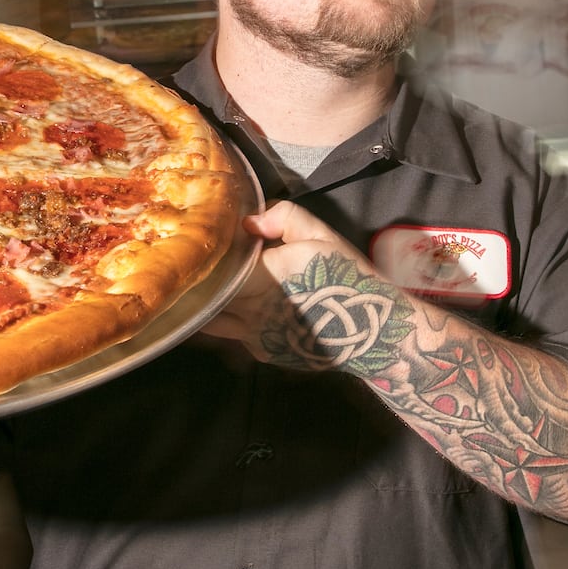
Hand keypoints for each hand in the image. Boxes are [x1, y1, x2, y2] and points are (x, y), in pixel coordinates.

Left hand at [201, 203, 402, 372]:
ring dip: (207, 303)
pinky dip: (227, 320)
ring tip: (205, 287)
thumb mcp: (322, 234)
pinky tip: (234, 306)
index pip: (217, 266)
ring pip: (211, 319)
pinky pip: (231, 334)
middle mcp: (254, 310)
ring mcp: (256, 335)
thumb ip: (283, 217)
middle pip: (208, 295)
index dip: (208, 254)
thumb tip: (249, 222)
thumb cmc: (347, 279)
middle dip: (201, 279)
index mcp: (265, 276)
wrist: (372, 331)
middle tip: (195, 263)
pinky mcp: (263, 351)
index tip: (206, 243)